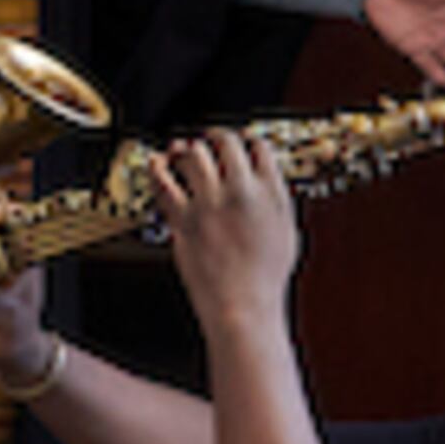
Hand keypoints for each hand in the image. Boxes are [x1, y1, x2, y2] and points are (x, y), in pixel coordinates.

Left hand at [151, 130, 301, 334]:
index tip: (239, 143)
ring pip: (193, 155)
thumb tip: (267, 186)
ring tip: (182, 150)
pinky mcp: (183, 218)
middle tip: (209, 139)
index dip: (246, 141)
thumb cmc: (264, 280)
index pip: (258, 147)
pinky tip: (157, 163)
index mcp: (270, 193)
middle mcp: (240, 191)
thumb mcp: (287, 234)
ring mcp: (209, 203)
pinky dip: (158, 167)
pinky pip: (163, 182)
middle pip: (225, 143)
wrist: (242, 306)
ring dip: (186, 149)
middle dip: (216, 137)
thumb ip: (276, 203)